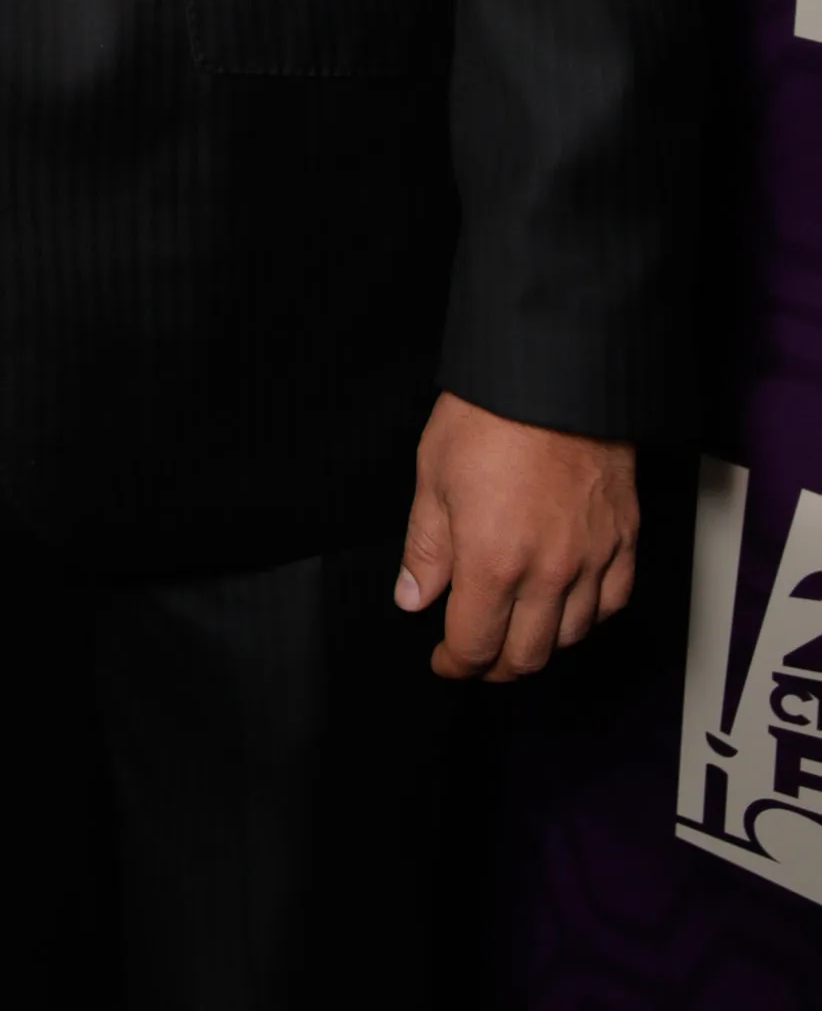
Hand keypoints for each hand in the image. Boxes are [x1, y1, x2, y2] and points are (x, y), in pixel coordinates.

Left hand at [395, 390, 638, 680]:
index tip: (444, 660)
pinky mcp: (624, 539)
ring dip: (540, 645)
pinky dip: (588, 617)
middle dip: (494, 665)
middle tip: (477, 655)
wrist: (555, 374)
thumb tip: (414, 599)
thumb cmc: (488, 417)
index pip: (475, 645)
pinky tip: (568, 607)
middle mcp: (547, 573)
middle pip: (526, 656)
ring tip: (517, 631)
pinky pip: (612, 602)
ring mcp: (592, 559)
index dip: (455, 663)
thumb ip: (426, 549)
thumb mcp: (433, 476)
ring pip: (570, 637)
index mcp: (492, 562)